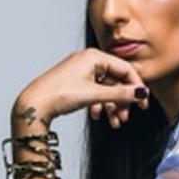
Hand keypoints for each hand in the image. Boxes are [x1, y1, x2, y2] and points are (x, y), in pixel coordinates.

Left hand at [12, 49, 148, 130]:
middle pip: (116, 81)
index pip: (125, 69)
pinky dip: (99, 104)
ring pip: (106, 89)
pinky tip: (96, 115)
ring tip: (114, 122)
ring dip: (112, 106)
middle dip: (122, 101)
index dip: (137, 88)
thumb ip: (120, 94)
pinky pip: (95, 92)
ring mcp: (81, 72)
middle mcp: (88, 61)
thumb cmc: (58, 94)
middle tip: (125, 118)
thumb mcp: (94, 95)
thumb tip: (141, 93)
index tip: (143, 104)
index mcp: (94, 57)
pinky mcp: (76, 82)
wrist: (35, 105)